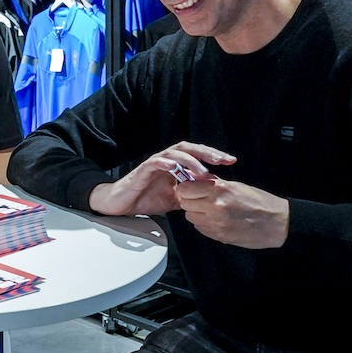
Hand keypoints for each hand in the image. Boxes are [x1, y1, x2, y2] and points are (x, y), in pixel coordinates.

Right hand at [87, 142, 233, 216]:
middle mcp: (166, 160)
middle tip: (224, 160)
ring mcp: (154, 164)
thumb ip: (191, 195)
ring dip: (191, 161)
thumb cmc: (144, 199)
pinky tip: (176, 168)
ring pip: (175, 153)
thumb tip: (211, 198)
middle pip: (189, 148)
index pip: (197, 155)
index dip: (214, 156)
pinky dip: (166, 163)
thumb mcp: (174, 200)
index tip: (231, 161)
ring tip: (203, 172)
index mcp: (175, 165)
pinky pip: (156, 162)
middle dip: (207, 153)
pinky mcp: (142, 170)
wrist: (120, 204)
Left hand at [175, 177, 289, 247]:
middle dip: (190, 200)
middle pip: (185, 203)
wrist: (277, 223)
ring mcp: (216, 223)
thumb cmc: (259, 202)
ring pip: (190, 217)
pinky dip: (204, 223)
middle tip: (200, 199)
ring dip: (196, 213)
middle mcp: (215, 206)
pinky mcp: (218, 236)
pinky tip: (217, 220)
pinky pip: (200, 228)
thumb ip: (213, 183)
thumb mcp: (236, 186)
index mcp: (220, 190)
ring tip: (210, 210)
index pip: (185, 188)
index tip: (190, 188)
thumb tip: (193, 177)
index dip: (186, 188)